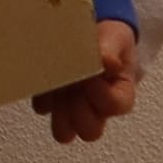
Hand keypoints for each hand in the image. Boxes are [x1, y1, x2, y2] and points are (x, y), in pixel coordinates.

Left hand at [37, 16, 142, 144]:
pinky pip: (42, 108)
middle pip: (90, 132)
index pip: (115, 107)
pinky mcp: (50, 101)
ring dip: (59, 111)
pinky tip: (48, 77)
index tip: (93, 75)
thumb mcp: (116, 38)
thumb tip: (107, 62)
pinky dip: (43, 94)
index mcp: (120, 95)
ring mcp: (72, 109)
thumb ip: (113, 49)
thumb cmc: (108, 40)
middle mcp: (97, 110)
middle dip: (79, 109)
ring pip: (64, 132)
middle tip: (75, 84)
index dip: (102, 93)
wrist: (90, 29)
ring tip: (60, 85)